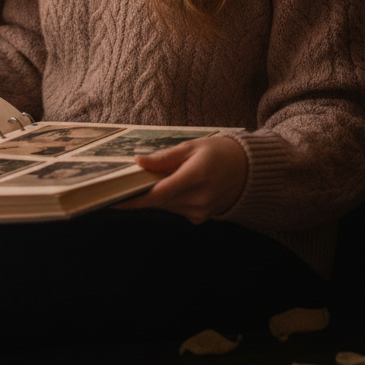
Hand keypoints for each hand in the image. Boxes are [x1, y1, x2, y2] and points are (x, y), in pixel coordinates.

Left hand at [117, 136, 247, 223]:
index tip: (113, 199)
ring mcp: (201, 211)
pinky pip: (176, 209)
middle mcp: (198, 198)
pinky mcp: (202, 217)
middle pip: (158, 202)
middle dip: (139, 194)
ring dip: (155, 195)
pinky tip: (172, 186)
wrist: (251, 171)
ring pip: (165, 206)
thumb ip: (165, 157)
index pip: (158, 194)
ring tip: (149, 180)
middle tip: (121, 185)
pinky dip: (169, 199)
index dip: (133, 200)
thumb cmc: (220, 152)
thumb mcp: (192, 147)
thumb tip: (139, 162)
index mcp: (196, 177)